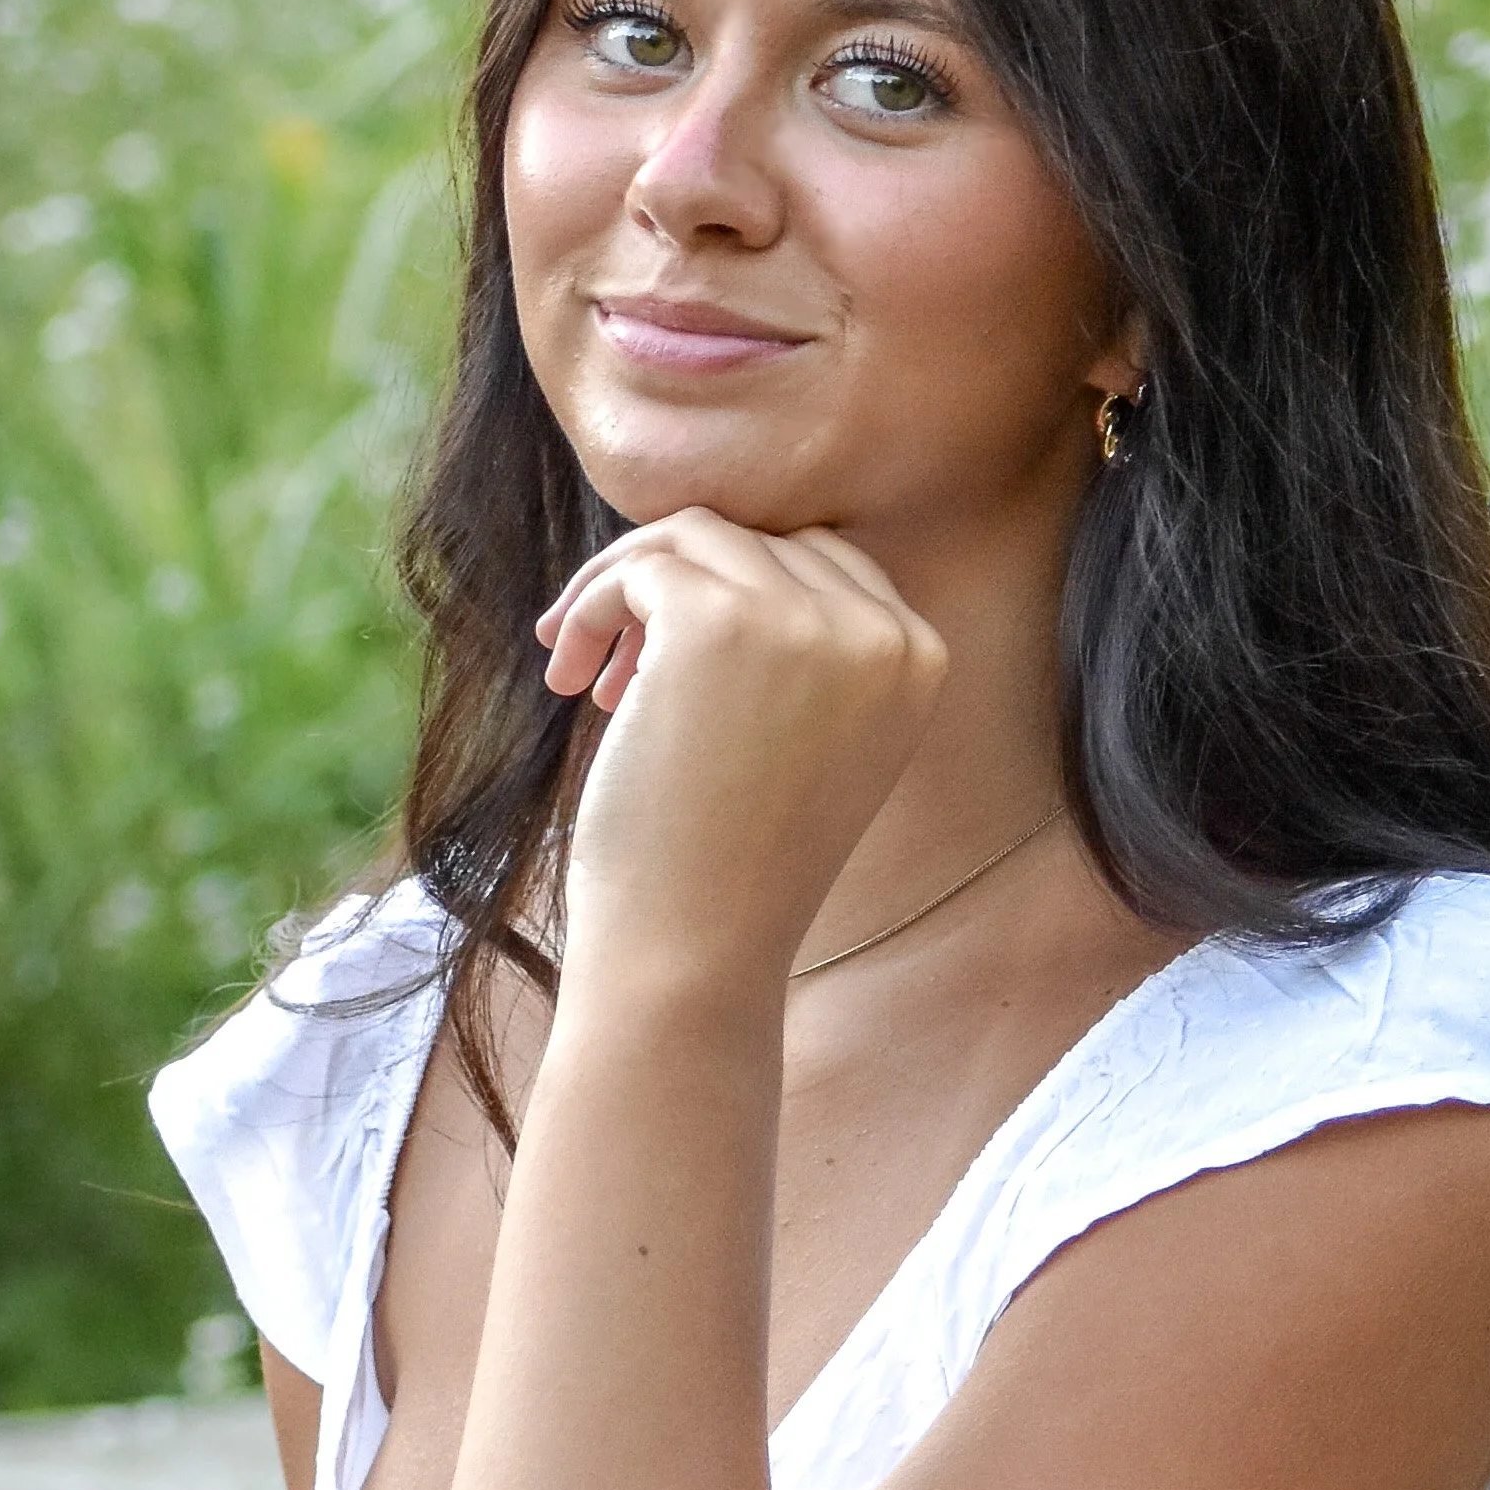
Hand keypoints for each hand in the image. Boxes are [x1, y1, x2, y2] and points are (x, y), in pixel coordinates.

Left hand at [535, 510, 947, 983]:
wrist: (695, 952)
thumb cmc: (735, 867)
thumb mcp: (816, 747)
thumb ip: (807, 654)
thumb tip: (715, 554)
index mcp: (919, 658)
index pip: (820, 561)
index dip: (736, 595)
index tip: (670, 662)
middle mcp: (879, 629)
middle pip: (755, 540)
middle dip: (674, 589)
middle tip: (615, 670)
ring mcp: (803, 619)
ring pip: (693, 536)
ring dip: (623, 589)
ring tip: (580, 669)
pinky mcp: (714, 618)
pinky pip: (639, 568)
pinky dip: (590, 607)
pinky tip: (570, 680)